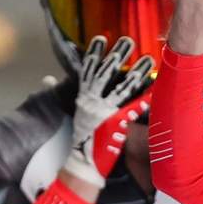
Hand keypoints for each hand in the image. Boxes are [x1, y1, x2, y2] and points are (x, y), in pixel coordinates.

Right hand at [63, 36, 153, 188]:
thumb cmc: (80, 139)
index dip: (94, 54)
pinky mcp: (116, 125)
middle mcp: (93, 103)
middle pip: (106, 74)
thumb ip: (59, 93)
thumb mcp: (71, 113)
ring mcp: (105, 113)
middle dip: (118, 56)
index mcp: (83, 99)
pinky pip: (133, 109)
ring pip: (122, 88)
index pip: (88, 71)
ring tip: (148, 58)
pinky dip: (144, 98)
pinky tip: (156, 88)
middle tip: (129, 40)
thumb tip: (46, 78)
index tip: (101, 38)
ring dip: (136, 72)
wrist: (82, 165)